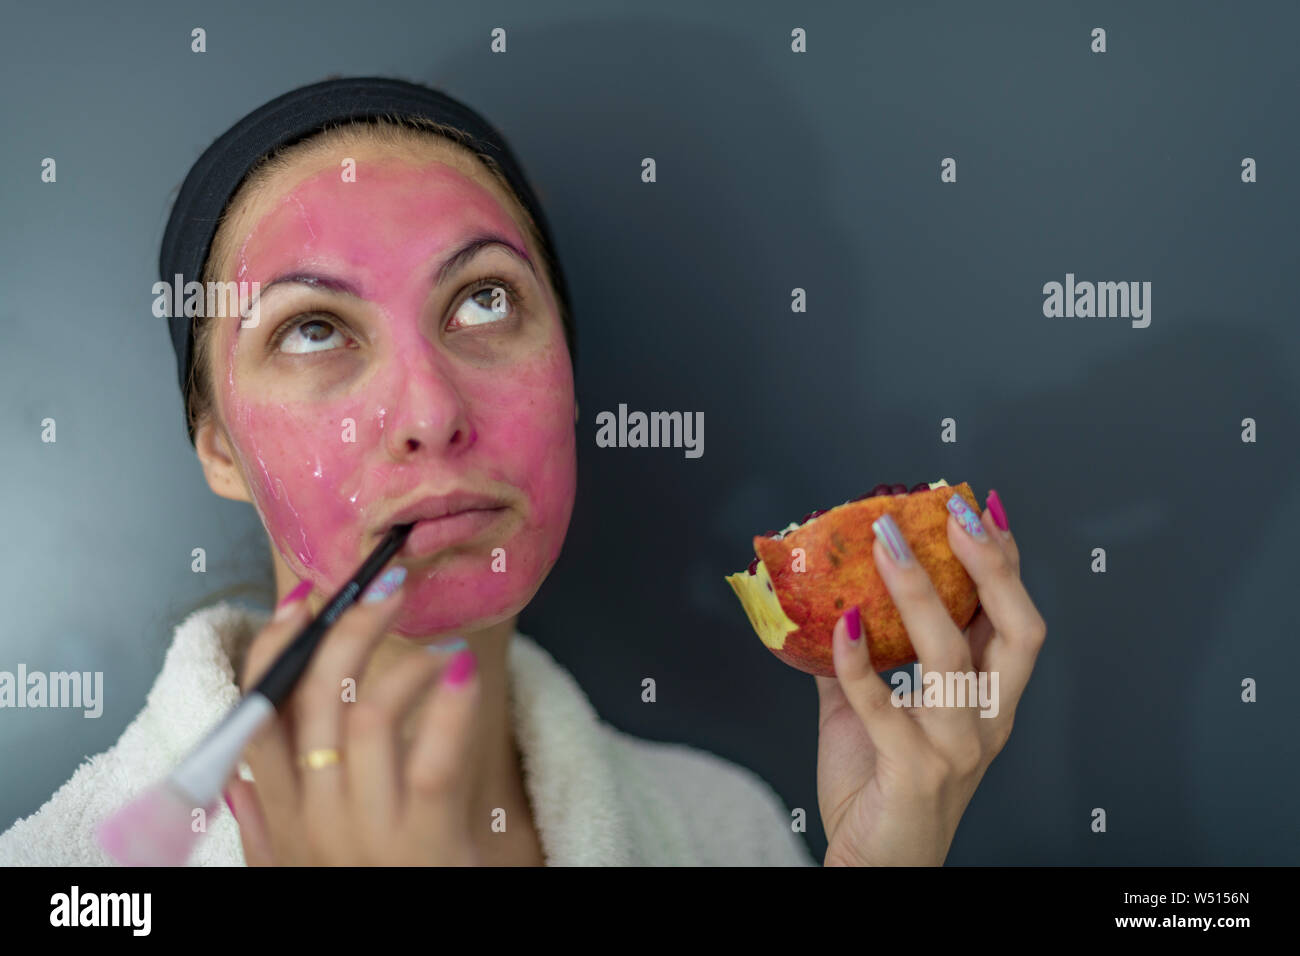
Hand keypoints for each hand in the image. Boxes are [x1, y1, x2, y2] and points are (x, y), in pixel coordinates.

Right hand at [223, 579, 482, 864]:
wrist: (418, 949)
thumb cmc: (369, 890)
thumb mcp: (298, 867)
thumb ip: (267, 824)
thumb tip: (239, 778)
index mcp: (281, 813)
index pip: (256, 711)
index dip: (273, 647)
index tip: (299, 600)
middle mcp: (313, 816)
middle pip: (310, 698)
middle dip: (344, 627)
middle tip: (384, 588)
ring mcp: (366, 827)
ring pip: (365, 714)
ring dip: (404, 661)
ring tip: (438, 647)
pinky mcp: (424, 837)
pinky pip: (432, 756)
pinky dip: (447, 703)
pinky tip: (460, 670)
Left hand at [814, 495, 1046, 865]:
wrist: (874, 867)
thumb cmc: (879, 790)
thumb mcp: (871, 713)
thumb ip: (862, 660)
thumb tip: (827, 602)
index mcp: (985, 700)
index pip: (1013, 617)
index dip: (1004, 560)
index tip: (982, 506)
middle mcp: (985, 720)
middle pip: (1018, 629)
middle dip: (990, 564)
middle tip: (952, 513)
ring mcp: (956, 747)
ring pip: (950, 657)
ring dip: (917, 592)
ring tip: (885, 545)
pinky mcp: (915, 772)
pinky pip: (884, 706)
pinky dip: (859, 662)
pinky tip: (840, 626)